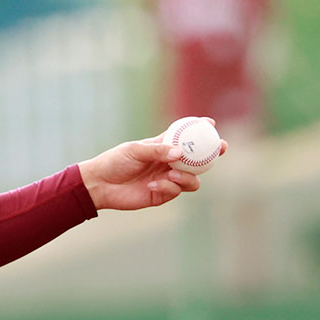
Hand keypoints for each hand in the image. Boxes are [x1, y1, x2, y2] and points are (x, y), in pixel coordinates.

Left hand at [77, 127, 227, 210]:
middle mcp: (168, 163)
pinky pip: (176, 191)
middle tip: (219, 149)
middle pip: (197, 160)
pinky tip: (153, 185)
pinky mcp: (162, 194)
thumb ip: (157, 151)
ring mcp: (167, 179)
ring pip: (192, 179)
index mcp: (162, 147)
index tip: (211, 124)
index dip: (199, 131)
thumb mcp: (135, 150)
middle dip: (211, 154)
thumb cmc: (115, 162)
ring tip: (171, 175)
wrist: (100, 184)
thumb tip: (180, 153)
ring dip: (187, 177)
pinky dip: (168, 188)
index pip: (184, 137)